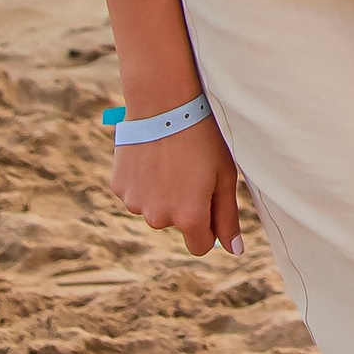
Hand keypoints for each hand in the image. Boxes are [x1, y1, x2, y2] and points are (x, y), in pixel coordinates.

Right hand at [109, 115, 243, 258]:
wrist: (163, 103)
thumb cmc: (202, 138)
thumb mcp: (225, 175)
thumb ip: (228, 217)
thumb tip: (234, 250)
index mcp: (189, 217)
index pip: (200, 246)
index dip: (208, 228)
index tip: (209, 204)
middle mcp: (159, 218)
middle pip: (176, 224)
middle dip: (184, 205)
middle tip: (190, 169)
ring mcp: (135, 203)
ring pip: (154, 208)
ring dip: (162, 193)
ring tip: (170, 158)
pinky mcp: (119, 188)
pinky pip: (136, 193)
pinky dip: (144, 180)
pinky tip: (152, 155)